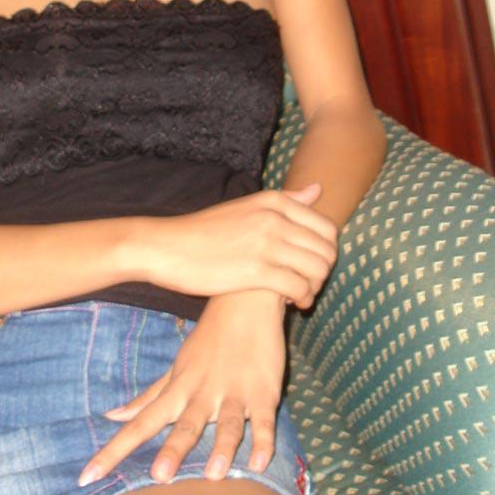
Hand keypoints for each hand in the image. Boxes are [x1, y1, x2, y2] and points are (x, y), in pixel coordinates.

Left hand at [78, 290, 287, 486]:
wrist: (245, 300)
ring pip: (227, 424)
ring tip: (214, 476)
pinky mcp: (264, 393)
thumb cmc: (208, 339)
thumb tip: (112, 416)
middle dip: (172, 451)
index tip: (87, 478)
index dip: (113, 452)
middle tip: (158, 478)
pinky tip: (260, 463)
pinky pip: (264, 420)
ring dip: (221, 448)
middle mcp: (202, 394)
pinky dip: (264, 440)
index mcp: (177, 391)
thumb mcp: (176, 368)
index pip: (139, 424)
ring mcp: (234, 393)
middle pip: (184, 426)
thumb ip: (147, 397)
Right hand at [146, 182, 337, 308]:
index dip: (327, 252)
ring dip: (315, 288)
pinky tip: (290, 304)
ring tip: (300, 296)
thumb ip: (286, 200)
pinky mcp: (256, 271)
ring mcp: (266, 243)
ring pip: (318, 269)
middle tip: (308, 284)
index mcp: (275, 201)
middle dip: (324, 272)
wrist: (166, 247)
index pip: (328, 229)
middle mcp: (275, 218)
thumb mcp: (248, 207)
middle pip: (327, 250)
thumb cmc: (205, 231)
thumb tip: (318, 189)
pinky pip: (298, 287)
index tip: (311, 265)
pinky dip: (301, 299)